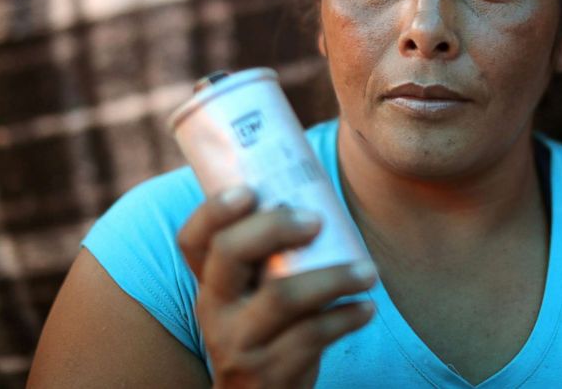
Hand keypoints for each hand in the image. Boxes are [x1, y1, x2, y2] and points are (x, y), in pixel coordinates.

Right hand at [178, 186, 376, 388]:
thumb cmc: (268, 328)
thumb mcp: (252, 295)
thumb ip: (268, 256)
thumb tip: (315, 193)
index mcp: (211, 281)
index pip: (193, 239)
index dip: (214, 210)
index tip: (251, 190)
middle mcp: (215, 309)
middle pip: (231, 253)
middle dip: (275, 227)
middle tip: (317, 220)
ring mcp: (240, 343)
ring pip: (282, 297)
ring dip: (333, 277)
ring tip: (368, 271)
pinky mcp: (271, 372)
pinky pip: (312, 336)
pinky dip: (346, 317)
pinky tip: (366, 308)